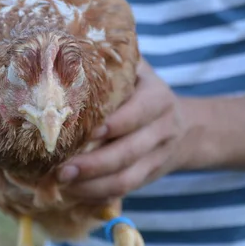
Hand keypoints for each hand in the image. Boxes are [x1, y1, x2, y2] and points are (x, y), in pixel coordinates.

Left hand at [57, 59, 189, 199]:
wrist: (184, 127)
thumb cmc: (141, 91)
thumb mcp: (135, 71)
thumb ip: (111, 63)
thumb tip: (61, 50)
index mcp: (157, 98)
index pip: (137, 113)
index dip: (113, 125)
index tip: (84, 132)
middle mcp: (162, 129)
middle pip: (128, 152)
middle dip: (92, 164)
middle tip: (60, 170)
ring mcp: (157, 157)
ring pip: (125, 179)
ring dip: (91, 186)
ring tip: (61, 184)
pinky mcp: (148, 177)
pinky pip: (124, 192)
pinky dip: (98, 195)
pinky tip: (73, 193)